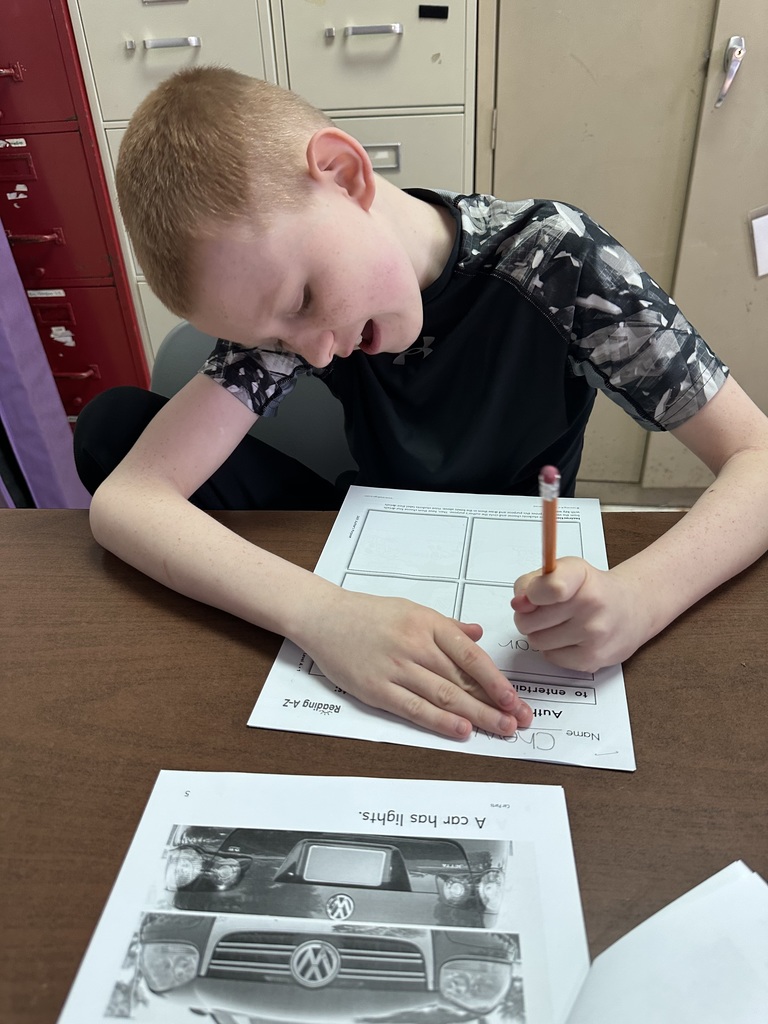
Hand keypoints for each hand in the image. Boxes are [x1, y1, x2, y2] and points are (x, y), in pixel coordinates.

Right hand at [298, 589, 532, 739]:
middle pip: (462, 680)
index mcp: (427, 623)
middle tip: (519, 721)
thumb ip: (447, 626)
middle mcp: (414, 645)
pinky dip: (440, 721)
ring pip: (444, 696)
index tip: (515, 698)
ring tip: (500, 729)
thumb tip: (478, 634)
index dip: (496, 680)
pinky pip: (414, 708)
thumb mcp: (412, 609)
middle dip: (495, 703)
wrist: (323, 617)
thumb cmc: (368, 614)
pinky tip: (462, 730)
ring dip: (477, 714)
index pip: (470, 656)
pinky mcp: (376, 689)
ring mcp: (395, 668)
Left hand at [511, 557, 648, 670]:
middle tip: (546, 611)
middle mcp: (591, 604)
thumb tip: (519, 604)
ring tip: (561, 624)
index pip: (550, 588)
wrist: (631, 609)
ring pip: (537, 641)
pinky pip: (551, 657)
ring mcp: (593, 634)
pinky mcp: (592, 659)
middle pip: (528, 620)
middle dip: (529, 617)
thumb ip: (532, 582)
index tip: (533, 595)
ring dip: (542, 634)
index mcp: (580, 575)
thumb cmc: (591, 588)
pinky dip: (555, 650)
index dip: (531, 594)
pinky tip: (571, 639)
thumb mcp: (563, 570)